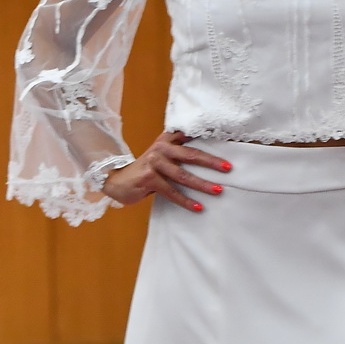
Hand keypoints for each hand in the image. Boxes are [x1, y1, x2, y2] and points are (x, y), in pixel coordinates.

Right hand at [100, 130, 230, 211]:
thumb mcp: (161, 156)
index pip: (189, 136)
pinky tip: (198, 207)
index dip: (207, 138)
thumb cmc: (146, 170)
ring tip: (218, 190)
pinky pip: (172, 192)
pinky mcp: (149, 178)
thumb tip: (210, 160)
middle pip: (191, 155)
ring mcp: (154, 163)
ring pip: (183, 175)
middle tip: (228, 168)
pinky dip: (186, 201)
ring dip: (203, 184)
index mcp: (166, 139)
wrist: (116, 179)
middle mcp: (160, 148)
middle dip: (211, 162)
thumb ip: (179, 153)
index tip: (227, 141)